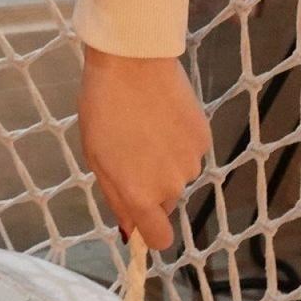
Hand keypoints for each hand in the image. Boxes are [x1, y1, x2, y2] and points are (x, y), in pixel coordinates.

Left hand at [79, 44, 211, 252]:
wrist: (132, 63)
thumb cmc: (102, 109)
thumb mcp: (96, 156)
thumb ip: (115, 197)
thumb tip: (129, 228)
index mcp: (142, 195)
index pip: (159, 238)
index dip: (150, 231)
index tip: (140, 216)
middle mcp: (172, 186)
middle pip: (165, 201)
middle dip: (151, 185)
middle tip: (131, 150)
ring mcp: (192, 162)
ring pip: (178, 174)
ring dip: (165, 161)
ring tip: (146, 127)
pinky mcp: (205, 138)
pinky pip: (190, 151)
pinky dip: (178, 141)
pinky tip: (164, 116)